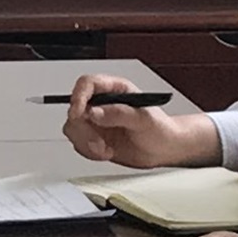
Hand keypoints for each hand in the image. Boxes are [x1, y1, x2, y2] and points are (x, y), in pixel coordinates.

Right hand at [60, 74, 206, 167]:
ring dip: (86, 142)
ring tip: (105, 149)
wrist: (164, 150)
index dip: (78, 96)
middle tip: (98, 141)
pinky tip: (107, 152)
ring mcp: (96, 121)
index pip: (87, 84)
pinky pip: (78, 143)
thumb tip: (94, 112)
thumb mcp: (143, 119)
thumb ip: (118, 114)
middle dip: (83, 129)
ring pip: (73, 127)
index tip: (78, 113)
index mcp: (115, 89)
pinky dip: (89, 152)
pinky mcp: (93, 138)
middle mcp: (102, 103)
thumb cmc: (161, 129)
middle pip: (75, 108)